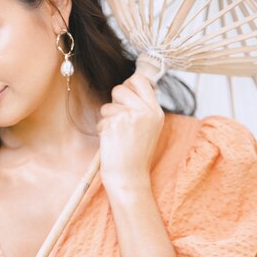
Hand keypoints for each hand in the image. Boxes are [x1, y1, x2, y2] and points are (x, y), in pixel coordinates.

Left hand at [96, 72, 164, 190]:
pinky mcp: (114, 124)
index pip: (140, 80)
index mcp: (156, 111)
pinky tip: (112, 142)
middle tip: (119, 119)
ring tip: (117, 135)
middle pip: (120, 88)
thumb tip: (128, 84)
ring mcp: (129, 117)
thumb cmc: (135, 153)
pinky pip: (101, 120)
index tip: (124, 96)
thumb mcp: (148, 127)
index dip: (128, 84)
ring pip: (108, 105)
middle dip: (114, 102)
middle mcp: (145, 112)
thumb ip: (142, 107)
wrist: (129, 176)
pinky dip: (102, 130)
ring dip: (107, 119)